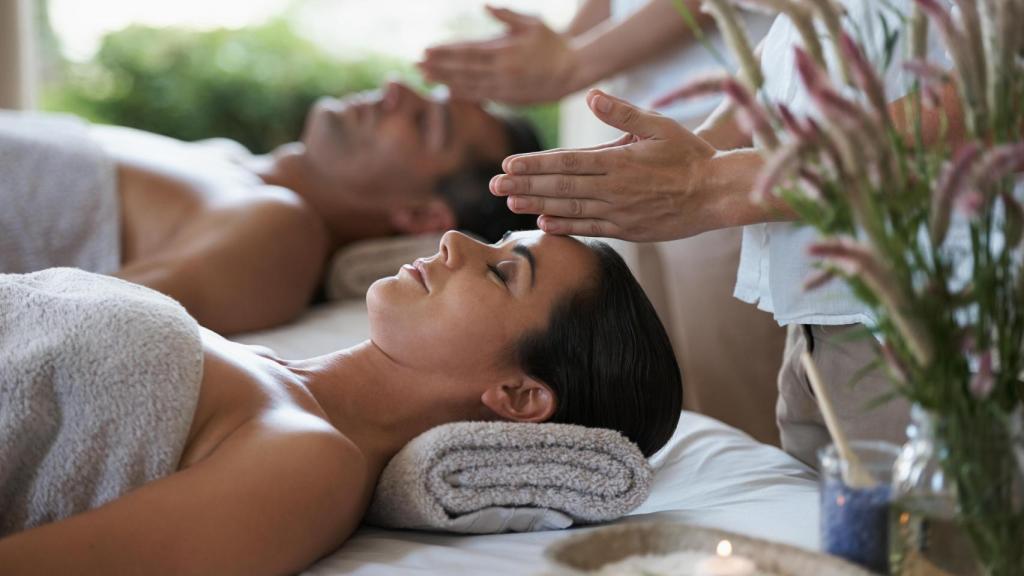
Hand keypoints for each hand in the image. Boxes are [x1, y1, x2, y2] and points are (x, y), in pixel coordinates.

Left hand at [418, 6, 579, 104]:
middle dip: (438, 67)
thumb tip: (484, 6)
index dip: (445, 52)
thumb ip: (506, 16)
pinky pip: (482, 97)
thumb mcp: (533, 22)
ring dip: (445, 81)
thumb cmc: (553, 42)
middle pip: (463, 70)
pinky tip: (449, 91)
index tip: (425, 50)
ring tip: (426, 77)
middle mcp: (503, 73)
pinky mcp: (510, 100)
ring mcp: (506, 89)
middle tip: (416, 64)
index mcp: (506, 52)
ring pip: (469, 86)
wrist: (574, 71)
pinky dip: (464, 95)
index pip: (468, 52)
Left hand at [491, 90, 723, 241]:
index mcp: (619, 161)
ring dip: (537, 205)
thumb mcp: (659, 125)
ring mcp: (620, 212)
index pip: (567, 162)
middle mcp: (615, 189)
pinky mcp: (629, 230)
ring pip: (571, 210)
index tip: (508, 164)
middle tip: (494, 185)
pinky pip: (591, 228)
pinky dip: (565, 227)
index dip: (535, 164)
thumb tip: (593, 96)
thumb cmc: (689, 155)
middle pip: (561, 187)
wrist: (717, 194)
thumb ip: (623, 113)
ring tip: (510, 203)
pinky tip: (543, 223)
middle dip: (525, 185)